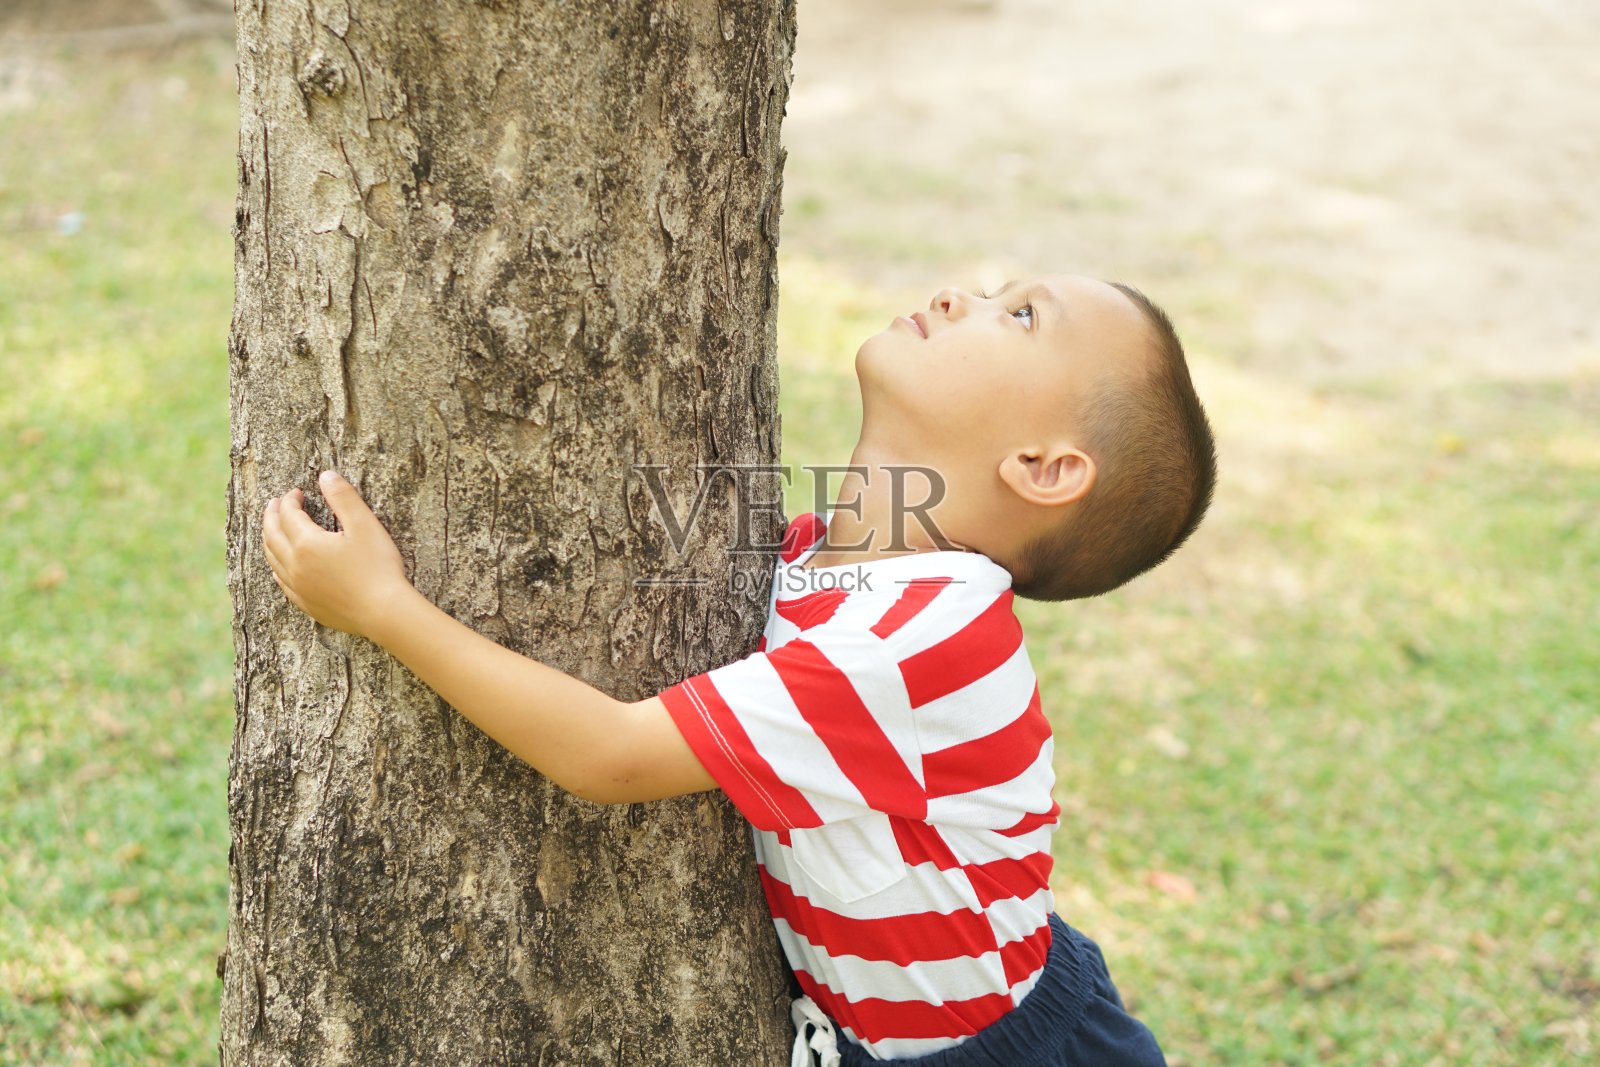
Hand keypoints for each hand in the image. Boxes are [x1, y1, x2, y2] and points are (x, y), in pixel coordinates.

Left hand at [262, 470, 411, 638]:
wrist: (384, 612)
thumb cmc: (378, 567)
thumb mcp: (365, 525)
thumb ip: (343, 498)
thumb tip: (326, 476)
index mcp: (306, 543)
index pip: (288, 514)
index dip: (290, 500)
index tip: (297, 492)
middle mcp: (294, 566)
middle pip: (272, 535)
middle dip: (272, 516)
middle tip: (275, 504)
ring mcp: (298, 588)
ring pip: (272, 559)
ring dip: (269, 540)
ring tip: (273, 529)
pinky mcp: (306, 604)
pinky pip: (281, 582)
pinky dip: (277, 567)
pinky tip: (280, 566)